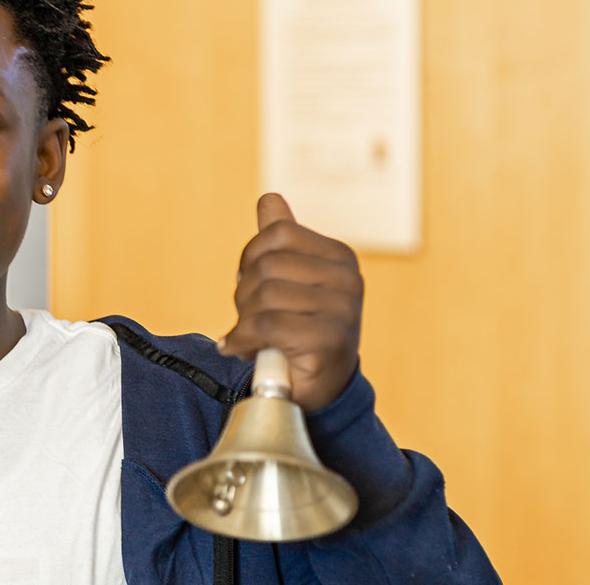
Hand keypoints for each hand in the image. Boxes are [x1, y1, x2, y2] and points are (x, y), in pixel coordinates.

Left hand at [217, 193, 362, 411]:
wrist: (317, 390)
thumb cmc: (298, 331)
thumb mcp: (289, 280)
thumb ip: (281, 240)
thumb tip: (269, 199)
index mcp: (340, 257)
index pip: (278, 234)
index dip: (251, 259)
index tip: (251, 285)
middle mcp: (348, 279)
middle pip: (267, 265)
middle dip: (244, 295)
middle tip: (248, 318)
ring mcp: (343, 310)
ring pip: (264, 296)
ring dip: (243, 320)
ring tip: (249, 336)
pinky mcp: (330, 340)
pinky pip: (267, 325)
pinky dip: (243, 339)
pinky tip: (241, 349)